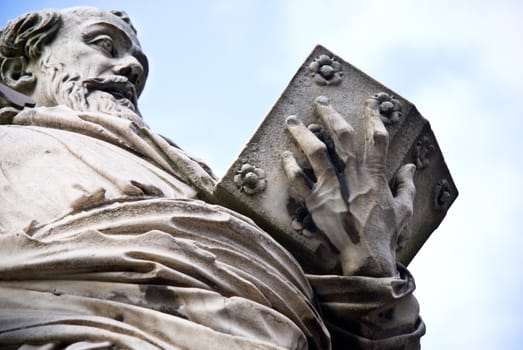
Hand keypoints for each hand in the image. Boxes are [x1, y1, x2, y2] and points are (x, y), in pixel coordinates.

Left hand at [283, 96, 415, 276]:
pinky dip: (290, 167)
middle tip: (321, 101)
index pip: (377, 139)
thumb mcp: (403, 210)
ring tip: (291, 121)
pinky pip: (299, 182)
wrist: (366, 260)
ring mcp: (332, 190)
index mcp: (376, 178)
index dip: (373, 117)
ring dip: (302, 134)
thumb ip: (406, 187)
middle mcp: (353, 178)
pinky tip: (284, 154)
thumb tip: (409, 167)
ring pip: (315, 153)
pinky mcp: (316, 204)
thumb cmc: (386, 236)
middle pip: (342, 138)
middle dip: (331, 115)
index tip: (370, 102)